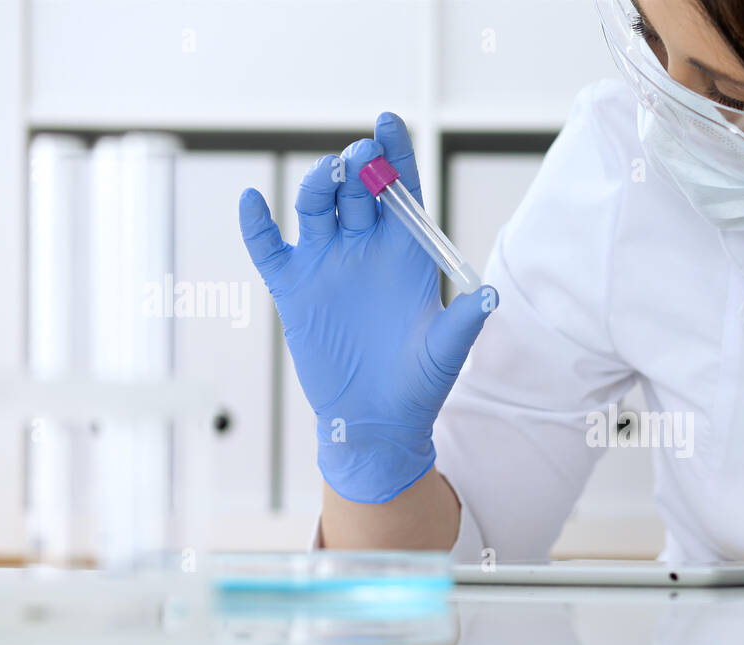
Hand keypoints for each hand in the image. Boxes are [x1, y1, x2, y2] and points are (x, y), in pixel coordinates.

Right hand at [239, 112, 497, 503]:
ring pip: (316, 207)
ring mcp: (328, 264)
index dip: (395, 156)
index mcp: (407, 253)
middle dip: (359, 166)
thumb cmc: (419, 385)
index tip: (388, 123)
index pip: (402, 191)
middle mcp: (366, 248)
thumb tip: (490, 295)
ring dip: (318, 186)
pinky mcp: (295, 288)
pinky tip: (253, 203)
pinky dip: (257, 225)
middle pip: (358, 190)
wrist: (378, 422)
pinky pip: (269, 249)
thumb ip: (464, 321)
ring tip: (327, 178)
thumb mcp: (446, 352)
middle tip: (363, 156)